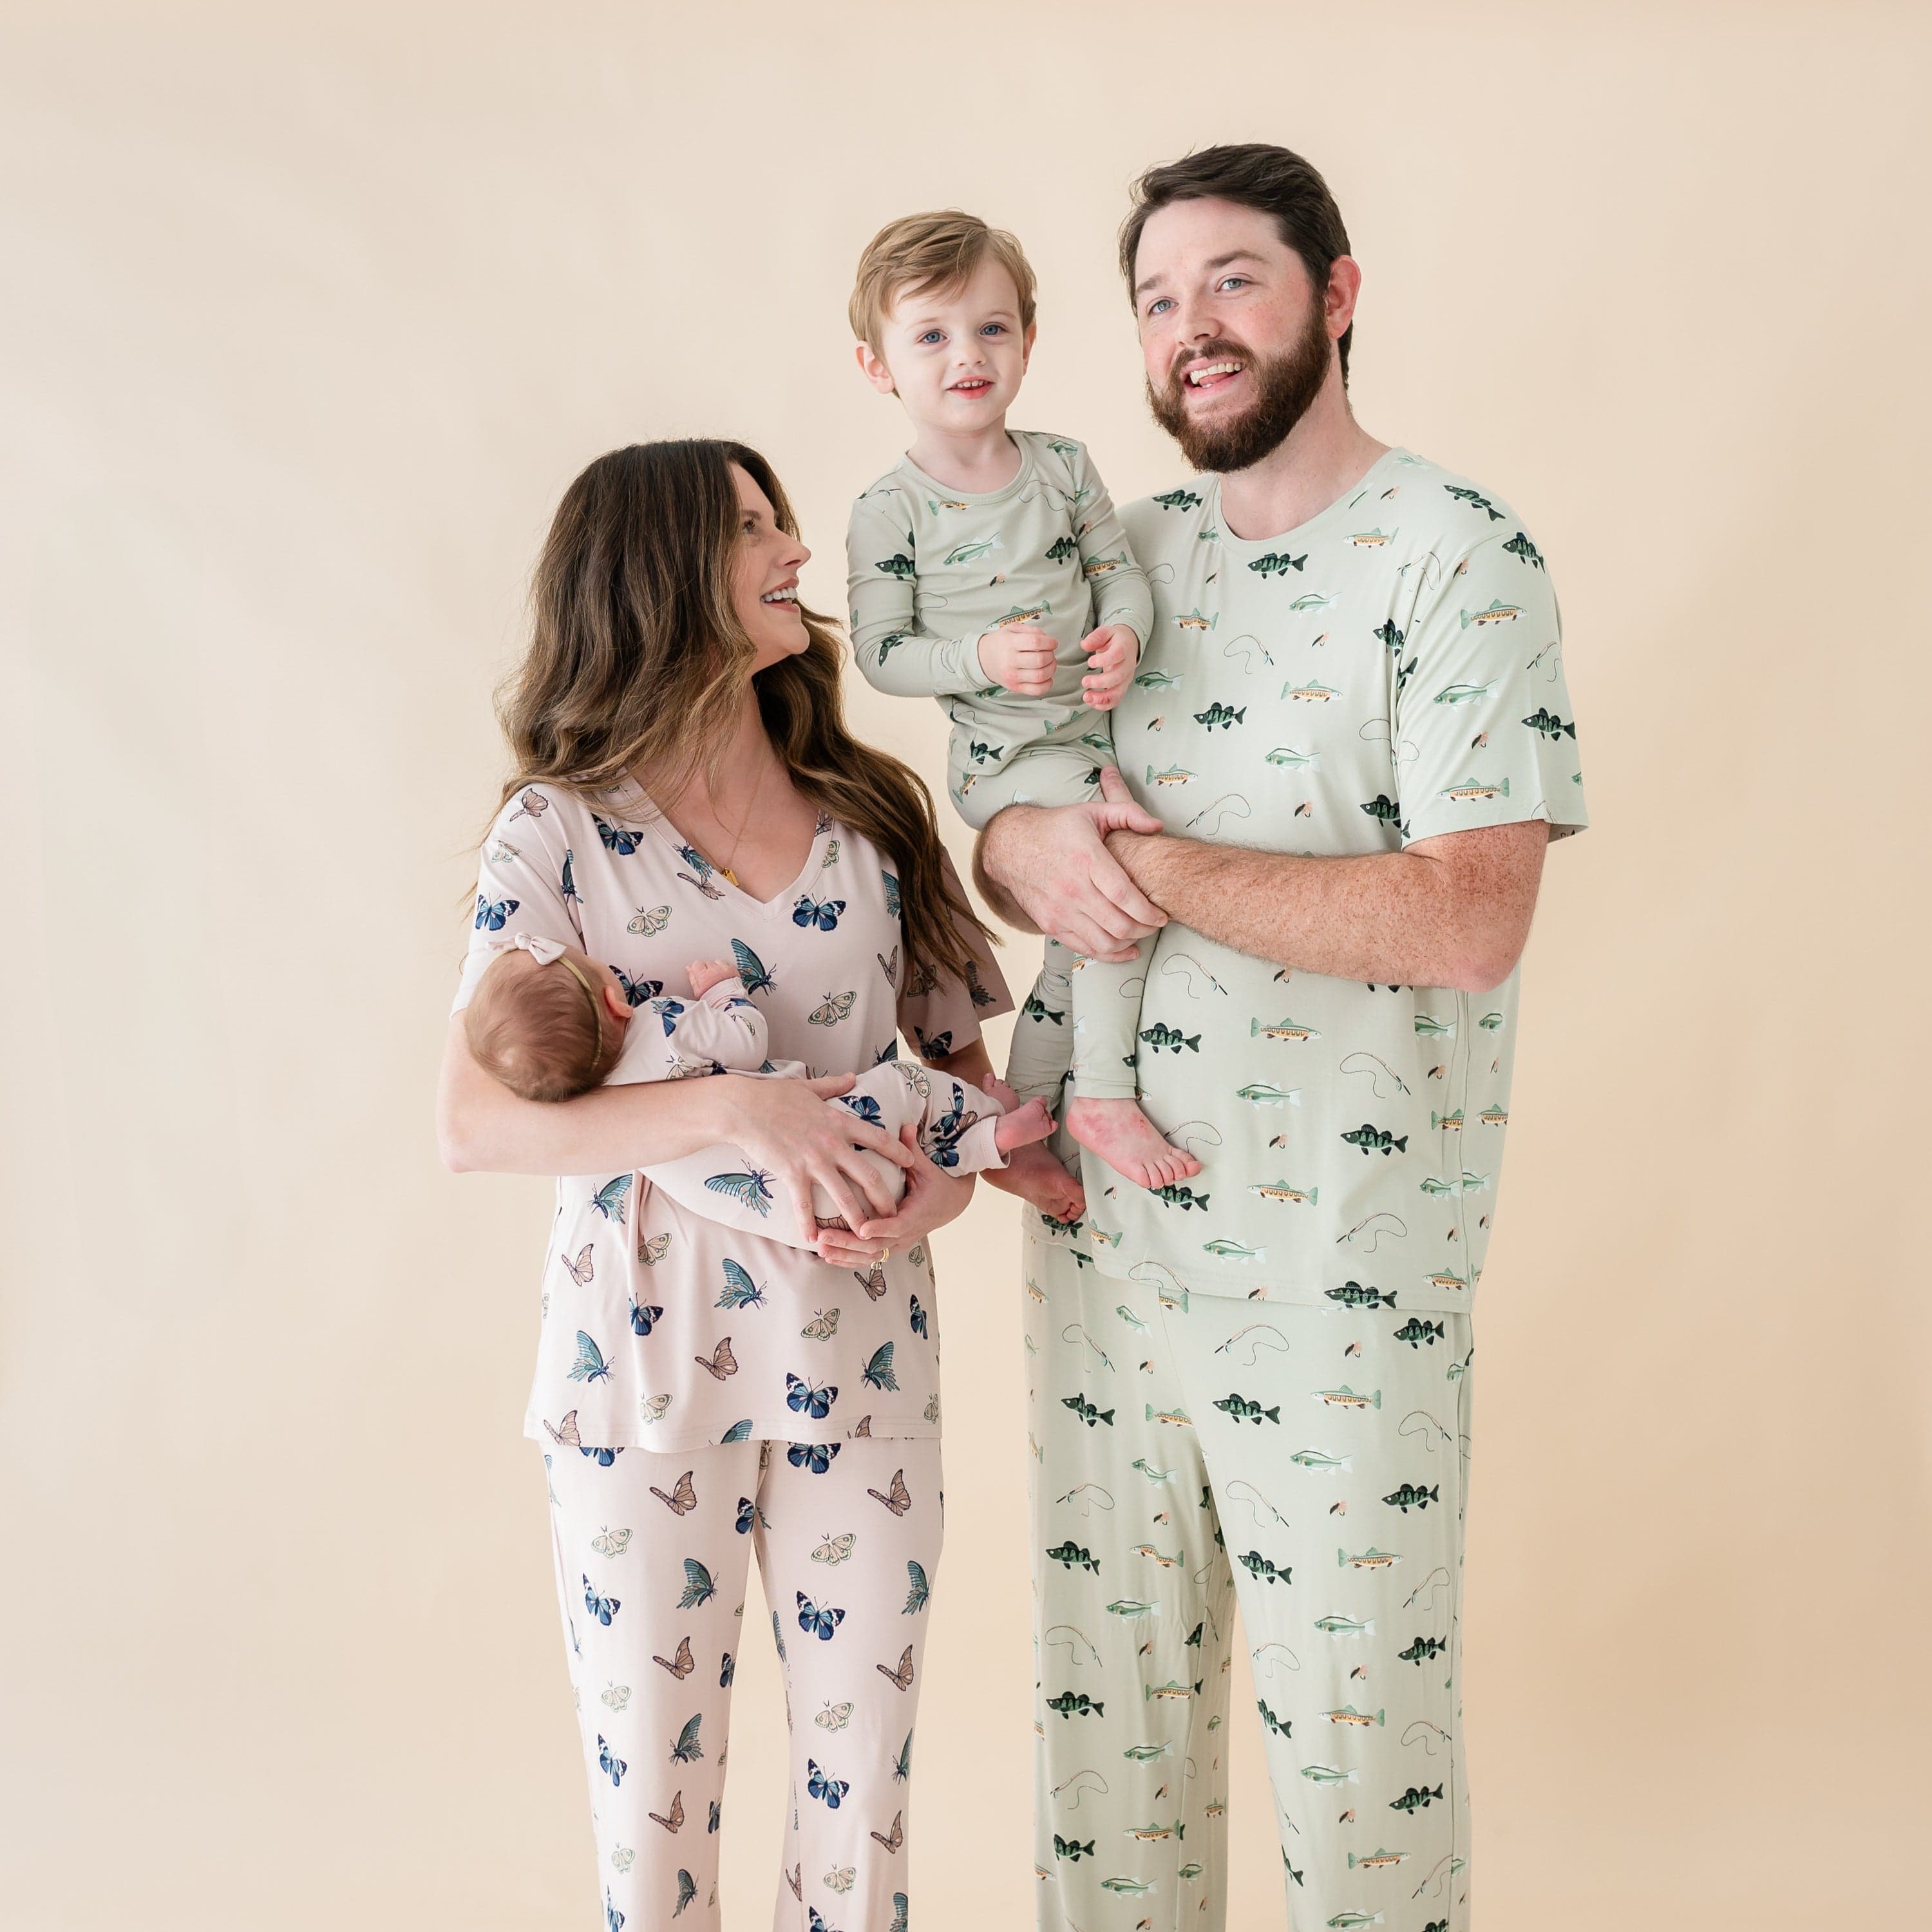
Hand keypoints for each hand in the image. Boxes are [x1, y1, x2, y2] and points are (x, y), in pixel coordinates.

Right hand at [724, 1074, 915, 1248]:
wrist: (744, 1108)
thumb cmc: (774, 1095)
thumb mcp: (809, 1087)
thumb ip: (834, 1085)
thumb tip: (852, 1076)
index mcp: (839, 1122)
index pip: (878, 1138)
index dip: (897, 1151)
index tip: (911, 1162)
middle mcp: (832, 1144)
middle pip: (868, 1175)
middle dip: (885, 1198)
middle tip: (895, 1214)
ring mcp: (813, 1161)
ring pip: (843, 1196)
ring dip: (856, 1218)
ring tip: (866, 1236)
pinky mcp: (792, 1174)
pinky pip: (804, 1205)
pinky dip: (808, 1224)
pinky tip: (813, 1240)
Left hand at [814, 1123, 973, 1264]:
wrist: (952, 1204)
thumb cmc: (938, 1183)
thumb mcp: (927, 1168)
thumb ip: (913, 1151)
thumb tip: (907, 1125)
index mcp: (917, 1215)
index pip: (897, 1226)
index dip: (880, 1228)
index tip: (861, 1228)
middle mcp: (906, 1234)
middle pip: (876, 1246)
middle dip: (848, 1244)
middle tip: (823, 1237)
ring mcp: (898, 1243)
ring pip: (870, 1256)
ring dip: (844, 1254)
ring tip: (821, 1249)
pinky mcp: (891, 1245)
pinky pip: (868, 1257)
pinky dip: (849, 1259)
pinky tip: (829, 1257)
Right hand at [978, 624, 1057, 696]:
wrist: (982, 659)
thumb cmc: (1000, 643)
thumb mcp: (1012, 628)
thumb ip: (1031, 630)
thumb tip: (1048, 639)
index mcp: (1010, 643)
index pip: (1036, 642)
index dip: (1049, 643)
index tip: (1053, 643)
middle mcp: (1010, 661)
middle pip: (1040, 660)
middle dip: (1051, 655)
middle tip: (1049, 653)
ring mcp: (1013, 677)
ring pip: (1041, 675)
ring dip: (1051, 668)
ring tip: (1049, 663)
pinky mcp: (1015, 688)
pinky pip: (1037, 690)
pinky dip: (1047, 684)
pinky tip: (1047, 677)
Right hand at [978, 794, 1167, 960]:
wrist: (1010, 846)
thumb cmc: (1055, 828)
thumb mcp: (1091, 812)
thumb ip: (1128, 813)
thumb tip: (1158, 826)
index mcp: (1087, 860)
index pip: (1124, 896)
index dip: (1148, 912)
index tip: (1162, 914)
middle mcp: (1073, 889)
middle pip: (1119, 924)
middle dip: (1146, 929)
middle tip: (1156, 924)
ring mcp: (1060, 910)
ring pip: (1104, 942)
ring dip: (1130, 943)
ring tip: (1141, 933)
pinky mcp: (1051, 924)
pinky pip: (1085, 948)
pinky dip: (1109, 954)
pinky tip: (1125, 949)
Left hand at [1079, 623, 1139, 710]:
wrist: (1129, 644)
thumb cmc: (1116, 639)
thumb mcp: (1106, 632)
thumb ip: (1095, 637)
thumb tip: (1085, 645)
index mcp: (1124, 649)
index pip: (1117, 655)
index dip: (1104, 660)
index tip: (1090, 662)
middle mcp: (1127, 665)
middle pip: (1118, 677)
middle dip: (1100, 682)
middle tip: (1085, 681)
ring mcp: (1126, 678)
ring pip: (1118, 692)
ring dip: (1102, 698)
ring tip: (1087, 697)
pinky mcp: (1122, 687)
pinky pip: (1116, 700)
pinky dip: (1104, 705)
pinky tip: (1092, 703)